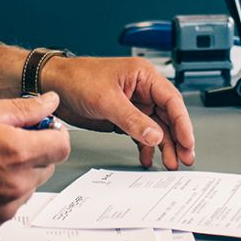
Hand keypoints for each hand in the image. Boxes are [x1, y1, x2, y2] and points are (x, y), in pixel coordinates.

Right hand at [0, 93, 72, 232]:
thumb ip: (23, 108)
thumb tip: (49, 102)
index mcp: (17, 152)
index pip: (62, 145)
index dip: (53, 133)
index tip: (41, 129)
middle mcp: (16, 183)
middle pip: (48, 166)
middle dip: (34, 152)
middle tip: (5, 143)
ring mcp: (5, 206)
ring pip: (29, 187)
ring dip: (18, 174)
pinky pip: (10, 205)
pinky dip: (1, 194)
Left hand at [42, 56, 196, 169]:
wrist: (51, 84)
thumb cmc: (77, 78)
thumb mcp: (106, 100)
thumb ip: (132, 119)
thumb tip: (156, 136)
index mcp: (143, 76)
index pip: (172, 100)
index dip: (183, 123)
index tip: (188, 142)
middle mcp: (142, 89)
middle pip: (168, 116)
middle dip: (177, 138)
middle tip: (184, 158)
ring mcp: (133, 104)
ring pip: (156, 127)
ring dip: (164, 146)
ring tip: (169, 164)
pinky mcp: (122, 116)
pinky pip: (140, 133)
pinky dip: (145, 146)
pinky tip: (147, 158)